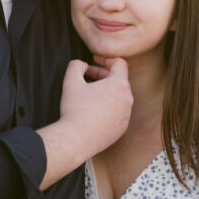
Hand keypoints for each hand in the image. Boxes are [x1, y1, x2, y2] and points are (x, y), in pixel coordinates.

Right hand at [37, 57, 132, 189]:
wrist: (76, 140)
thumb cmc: (74, 110)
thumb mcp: (71, 81)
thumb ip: (76, 65)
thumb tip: (81, 64)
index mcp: (119, 85)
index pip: (119, 64)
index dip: (106, 59)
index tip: (95, 60)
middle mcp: (127, 99)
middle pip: (119, 80)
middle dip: (104, 76)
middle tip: (88, 76)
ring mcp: (126, 115)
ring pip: (119, 97)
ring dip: (106, 92)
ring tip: (90, 94)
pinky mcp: (122, 128)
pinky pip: (117, 113)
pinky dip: (108, 108)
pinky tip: (94, 111)